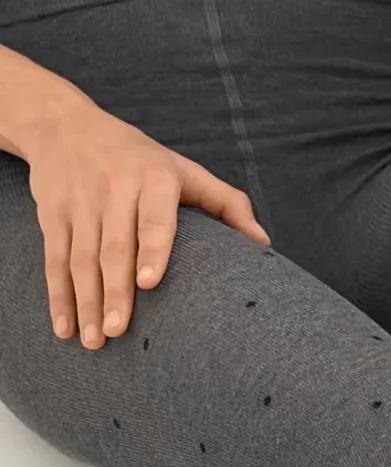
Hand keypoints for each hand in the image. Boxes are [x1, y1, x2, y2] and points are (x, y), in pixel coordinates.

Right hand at [26, 97, 269, 347]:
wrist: (64, 125)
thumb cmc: (140, 158)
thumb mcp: (184, 170)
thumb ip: (226, 203)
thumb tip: (264, 243)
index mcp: (153, 178)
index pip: (153, 218)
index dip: (151, 249)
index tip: (149, 283)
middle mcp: (113, 187)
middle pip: (113, 247)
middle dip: (115, 292)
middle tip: (119, 332)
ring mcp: (79, 201)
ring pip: (81, 258)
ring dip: (86, 303)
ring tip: (96, 341)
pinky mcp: (52, 212)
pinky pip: (54, 259)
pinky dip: (58, 296)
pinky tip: (64, 328)